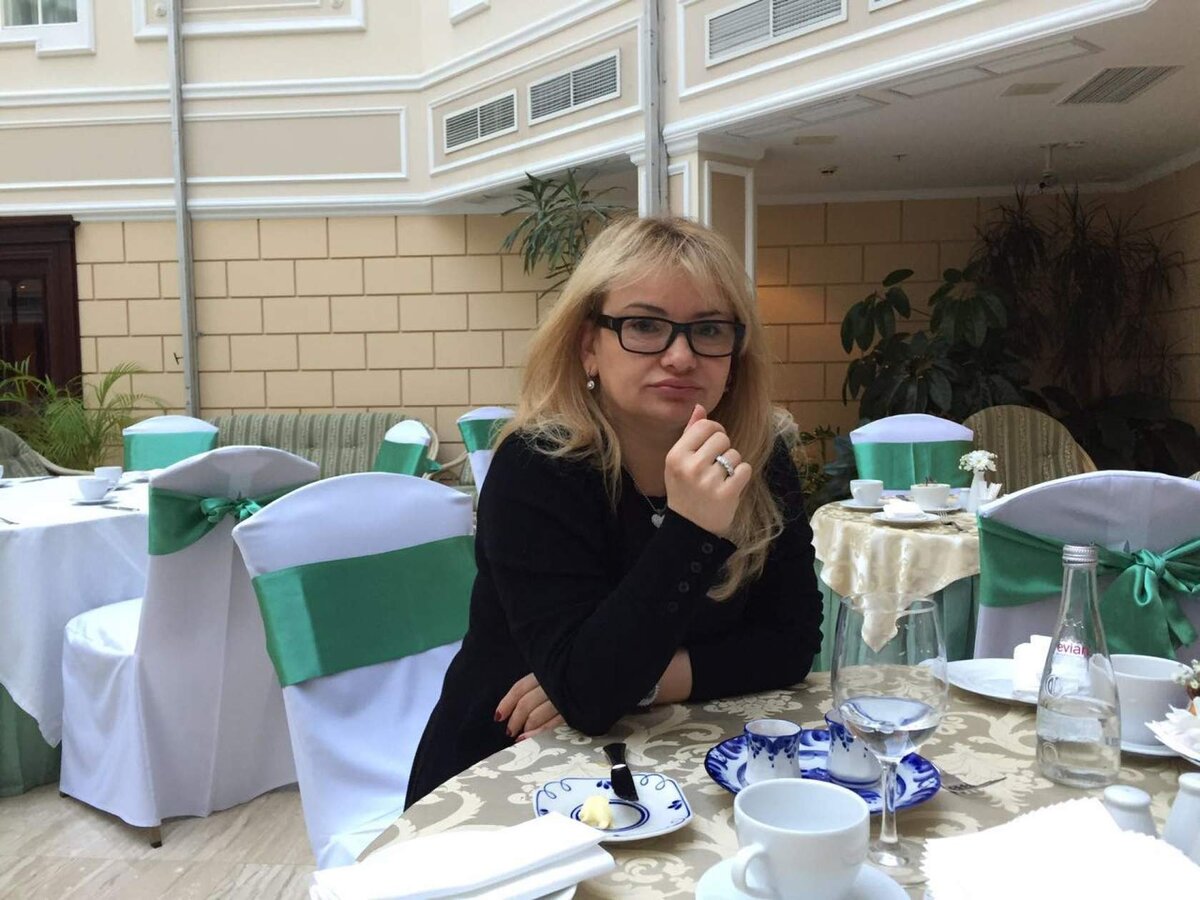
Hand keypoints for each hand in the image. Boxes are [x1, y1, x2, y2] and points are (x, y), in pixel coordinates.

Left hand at [495, 673, 564, 740]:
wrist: (604, 682)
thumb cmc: (568, 681)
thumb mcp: (552, 676)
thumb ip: (535, 687)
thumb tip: (511, 707)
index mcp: (544, 673)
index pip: (520, 689)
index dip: (506, 703)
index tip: (498, 717)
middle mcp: (551, 685)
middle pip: (525, 704)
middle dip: (515, 720)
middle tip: (510, 731)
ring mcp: (561, 700)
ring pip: (535, 716)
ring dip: (525, 728)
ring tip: (520, 736)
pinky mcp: (571, 713)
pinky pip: (551, 725)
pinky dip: (537, 733)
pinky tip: (528, 738)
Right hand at [664, 404, 751, 537]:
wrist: (689, 526)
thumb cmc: (684, 489)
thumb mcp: (679, 462)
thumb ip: (689, 434)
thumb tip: (700, 407)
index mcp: (676, 456)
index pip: (705, 426)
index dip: (715, 430)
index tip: (714, 442)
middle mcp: (690, 467)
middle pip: (722, 438)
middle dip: (724, 449)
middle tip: (717, 464)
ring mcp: (708, 482)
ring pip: (735, 454)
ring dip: (733, 464)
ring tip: (721, 478)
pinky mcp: (726, 494)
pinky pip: (745, 470)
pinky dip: (742, 476)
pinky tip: (731, 485)